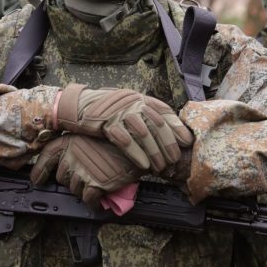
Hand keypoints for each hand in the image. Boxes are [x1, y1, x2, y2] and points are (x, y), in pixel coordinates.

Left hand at [30, 134, 142, 205]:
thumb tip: (67, 163)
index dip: (39, 170)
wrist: (139, 143)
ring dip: (83, 190)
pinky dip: (93, 201)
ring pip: (74, 190)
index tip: (37, 180)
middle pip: (62, 177)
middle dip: (72, 179)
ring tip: (97, 182)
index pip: (47, 156)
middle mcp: (73, 155)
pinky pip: (88, 199)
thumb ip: (79, 146)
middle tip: (86, 176)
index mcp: (71, 140)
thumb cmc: (118, 140)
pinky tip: (100, 197)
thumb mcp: (94, 136)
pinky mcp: (95, 184)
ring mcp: (83, 170)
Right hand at [55, 84, 193, 172]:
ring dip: (153, 152)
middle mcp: (133, 102)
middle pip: (156, 124)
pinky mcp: (106, 122)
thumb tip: (171, 133)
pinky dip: (136, 153)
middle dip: (167, 145)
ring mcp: (120, 111)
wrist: (80, 107)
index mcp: (141, 99)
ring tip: (159, 167)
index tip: (186, 142)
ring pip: (143, 132)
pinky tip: (143, 164)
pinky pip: (124, 139)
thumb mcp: (131, 110)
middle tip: (173, 161)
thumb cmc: (109, 113)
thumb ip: (148, 117)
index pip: (164, 112)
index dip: (177, 127)